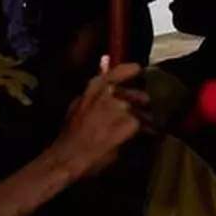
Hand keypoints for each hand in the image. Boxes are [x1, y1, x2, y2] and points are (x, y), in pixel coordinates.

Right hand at [52, 58, 150, 177]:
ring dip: (143, 120)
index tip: (139, 74)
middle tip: (135, 116)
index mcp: (97, 85)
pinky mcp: (131, 123)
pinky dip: (145, 132)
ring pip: (144, 111)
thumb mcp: (79, 103)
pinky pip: (146, 126)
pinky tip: (138, 139)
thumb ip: (96, 81)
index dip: (132, 72)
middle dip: (140, 105)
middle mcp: (112, 92)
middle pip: (139, 94)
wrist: (69, 156)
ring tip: (136, 130)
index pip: (122, 70)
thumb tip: (106, 59)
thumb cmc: (71, 132)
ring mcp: (123, 107)